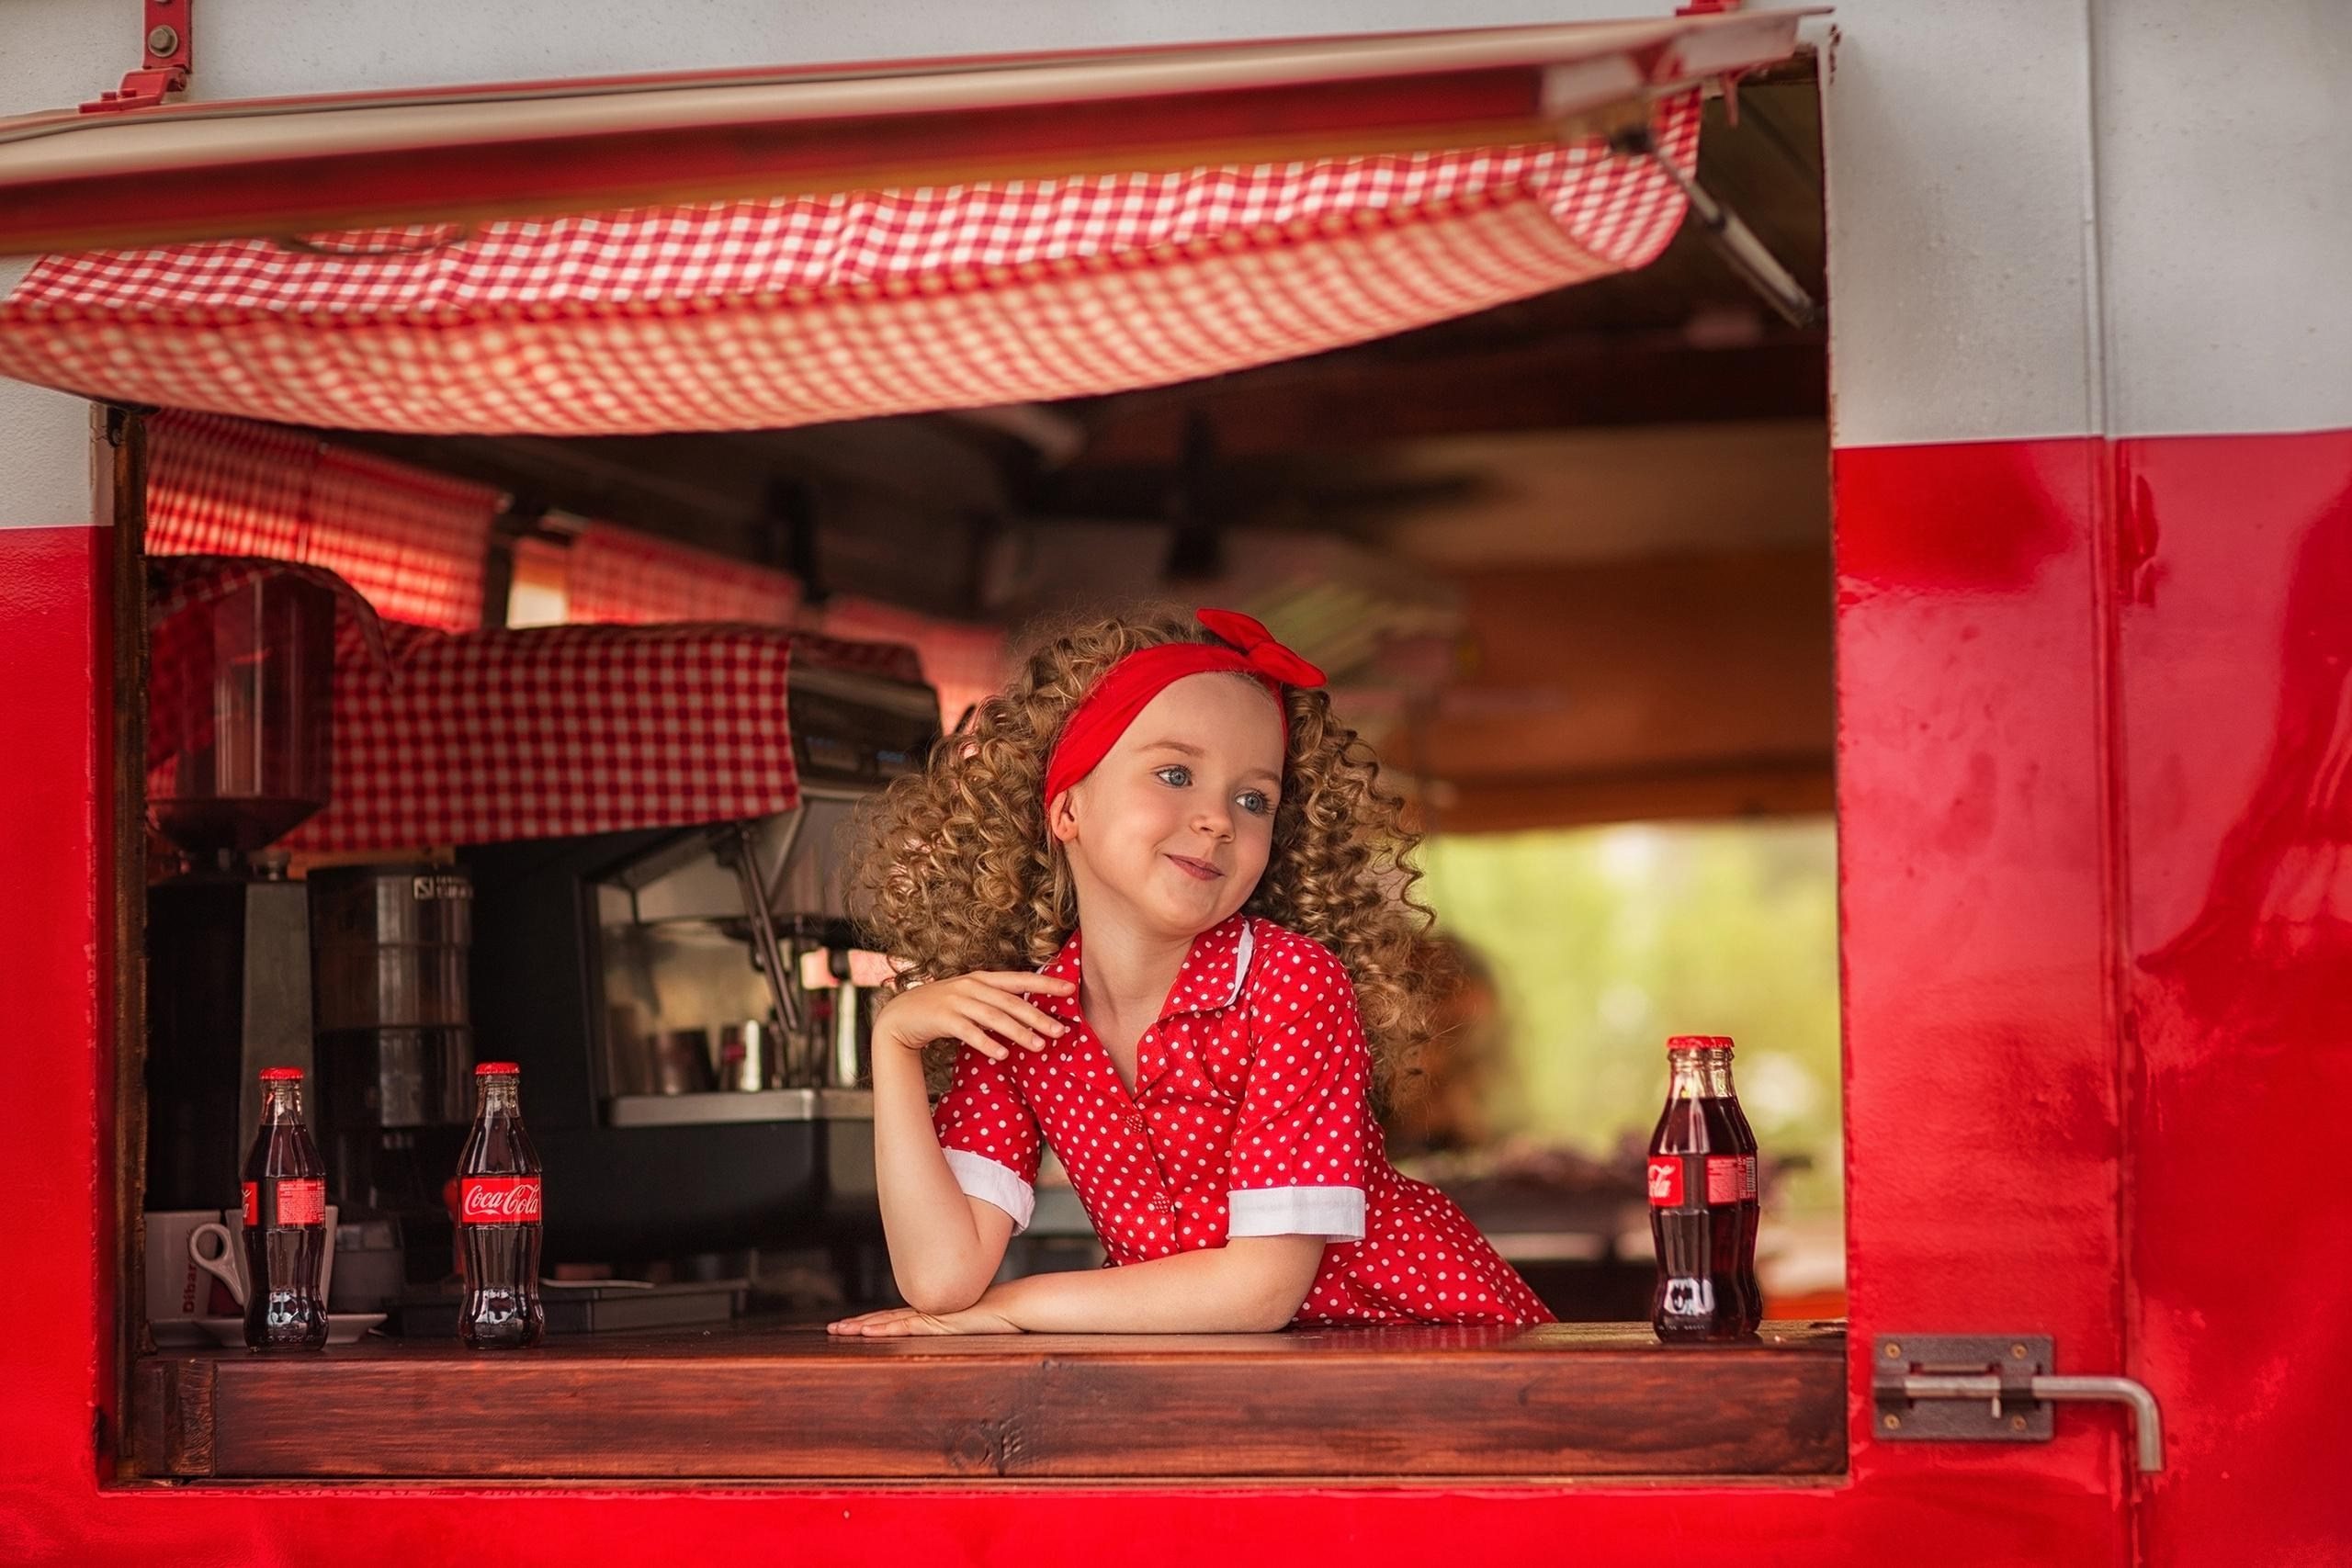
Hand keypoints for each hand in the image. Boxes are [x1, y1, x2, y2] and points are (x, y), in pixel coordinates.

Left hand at [825, 1303, 1021, 1336]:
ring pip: (889, 1322)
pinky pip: (907, 1327)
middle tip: (832, 1329)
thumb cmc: (996, 1318)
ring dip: (862, 1327)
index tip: (850, 1326)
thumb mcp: (969, 1327)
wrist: (1013, 1306)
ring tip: (839, 1331)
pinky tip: (868, 1332)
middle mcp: (925, 1313)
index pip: (894, 1320)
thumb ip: (956, 1329)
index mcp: (930, 1316)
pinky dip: (886, 1329)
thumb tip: (956, 1332)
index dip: (871, 1322)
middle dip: (857, 1325)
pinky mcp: (937, 1322)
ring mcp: (930, 1316)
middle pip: (884, 1319)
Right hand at [871, 971, 1074, 1062]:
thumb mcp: (970, 998)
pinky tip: (1002, 1055)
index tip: (1070, 989)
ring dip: (1018, 1032)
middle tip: (1060, 1031)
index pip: (1020, 979)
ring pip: (994, 1017)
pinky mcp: (943, 1018)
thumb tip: (1029, 1013)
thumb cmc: (942, 1009)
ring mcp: (957, 1001)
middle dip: (1037, 1016)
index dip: (1045, 982)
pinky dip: (987, 1043)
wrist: (901, 1015)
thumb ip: (995, 1001)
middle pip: (1011, 1001)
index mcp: (982, 979)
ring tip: (1038, 1046)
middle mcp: (972, 986)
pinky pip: (969, 1032)